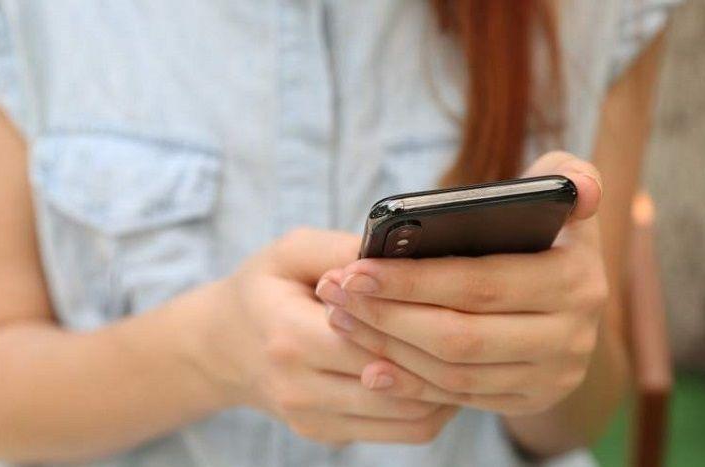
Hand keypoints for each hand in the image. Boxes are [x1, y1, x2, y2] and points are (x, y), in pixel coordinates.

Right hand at [192, 228, 457, 444]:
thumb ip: (344, 250)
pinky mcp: (328, 435)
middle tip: (480, 325)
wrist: (224, 345)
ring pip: (409, 417)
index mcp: (289, 336)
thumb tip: (405, 255)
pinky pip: (400, 432)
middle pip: (398, 383)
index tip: (458, 296)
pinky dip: (431, 406)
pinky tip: (442, 373)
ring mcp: (313, 420)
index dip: (420, 320)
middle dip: (444, 355)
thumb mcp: (291, 251)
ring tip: (469, 351)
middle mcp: (299, 388)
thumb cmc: (264, 288)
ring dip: (447, 387)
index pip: (374, 338)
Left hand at [315, 152, 608, 415]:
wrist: (569, 300)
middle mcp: (571, 336)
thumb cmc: (546, 233)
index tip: (355, 269)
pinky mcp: (530, 400)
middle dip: (387, 316)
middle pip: (459, 336)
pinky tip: (371, 365)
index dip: (412, 280)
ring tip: (343, 319)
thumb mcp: (561, 197)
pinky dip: (411, 383)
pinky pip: (460, 398)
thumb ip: (567, 174)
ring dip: (389, 348)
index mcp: (575, 280)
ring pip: (454, 372)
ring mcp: (553, 376)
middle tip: (336, 294)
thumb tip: (581, 190)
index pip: (479, 284)